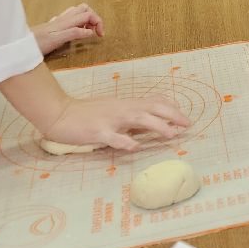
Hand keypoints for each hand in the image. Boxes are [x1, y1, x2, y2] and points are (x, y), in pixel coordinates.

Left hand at [33, 3, 103, 55]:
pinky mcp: (52, 26)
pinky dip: (76, 22)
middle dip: (94, 18)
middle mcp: (63, 19)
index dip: (99, 23)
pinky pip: (68, 18)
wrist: (18, 45)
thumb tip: (90, 32)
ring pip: (76, 12)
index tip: (100, 36)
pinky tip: (74, 31)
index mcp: (66, 22)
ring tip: (87, 31)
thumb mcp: (56, 40)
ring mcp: (57, 21)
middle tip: (95, 32)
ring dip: (86, 19)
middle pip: (84, 9)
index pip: (89, 14)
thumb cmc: (36, 44)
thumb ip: (74, 34)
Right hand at [42, 94, 190, 152]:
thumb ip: (132, 116)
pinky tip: (134, 146)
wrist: (60, 113)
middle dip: (173, 114)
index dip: (172, 107)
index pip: (154, 101)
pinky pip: (113, 137)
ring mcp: (110, 120)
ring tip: (172, 134)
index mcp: (126, 104)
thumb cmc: (88, 114)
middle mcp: (122, 109)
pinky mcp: (96, 131)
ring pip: (138, 118)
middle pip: (152, 106)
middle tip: (188, 124)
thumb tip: (153, 122)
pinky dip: (124, 141)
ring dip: (157, 125)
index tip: (185, 117)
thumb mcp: (114, 111)